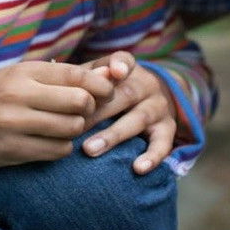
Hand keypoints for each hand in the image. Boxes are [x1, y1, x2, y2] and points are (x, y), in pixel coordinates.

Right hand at [0, 60, 117, 174]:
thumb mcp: (19, 78)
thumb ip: (61, 77)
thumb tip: (108, 74)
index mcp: (23, 72)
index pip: (77, 74)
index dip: (100, 85)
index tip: (106, 93)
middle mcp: (19, 94)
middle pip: (80, 101)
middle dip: (90, 109)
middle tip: (83, 112)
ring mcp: (14, 123)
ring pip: (71, 128)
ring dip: (75, 130)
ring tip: (64, 127)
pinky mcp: (11, 149)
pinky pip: (56, 151)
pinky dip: (61, 148)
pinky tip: (51, 142)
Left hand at [77, 51, 177, 174]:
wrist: (152, 97)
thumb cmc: (112, 89)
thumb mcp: (101, 77)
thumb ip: (84, 79)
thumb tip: (61, 87)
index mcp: (129, 69)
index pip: (125, 61)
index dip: (120, 65)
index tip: (114, 71)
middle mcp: (147, 85)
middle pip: (125, 94)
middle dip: (98, 111)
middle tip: (74, 128)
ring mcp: (159, 107)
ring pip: (139, 119)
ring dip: (113, 135)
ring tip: (90, 150)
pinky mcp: (168, 129)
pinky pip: (164, 143)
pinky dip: (152, 156)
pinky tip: (138, 168)